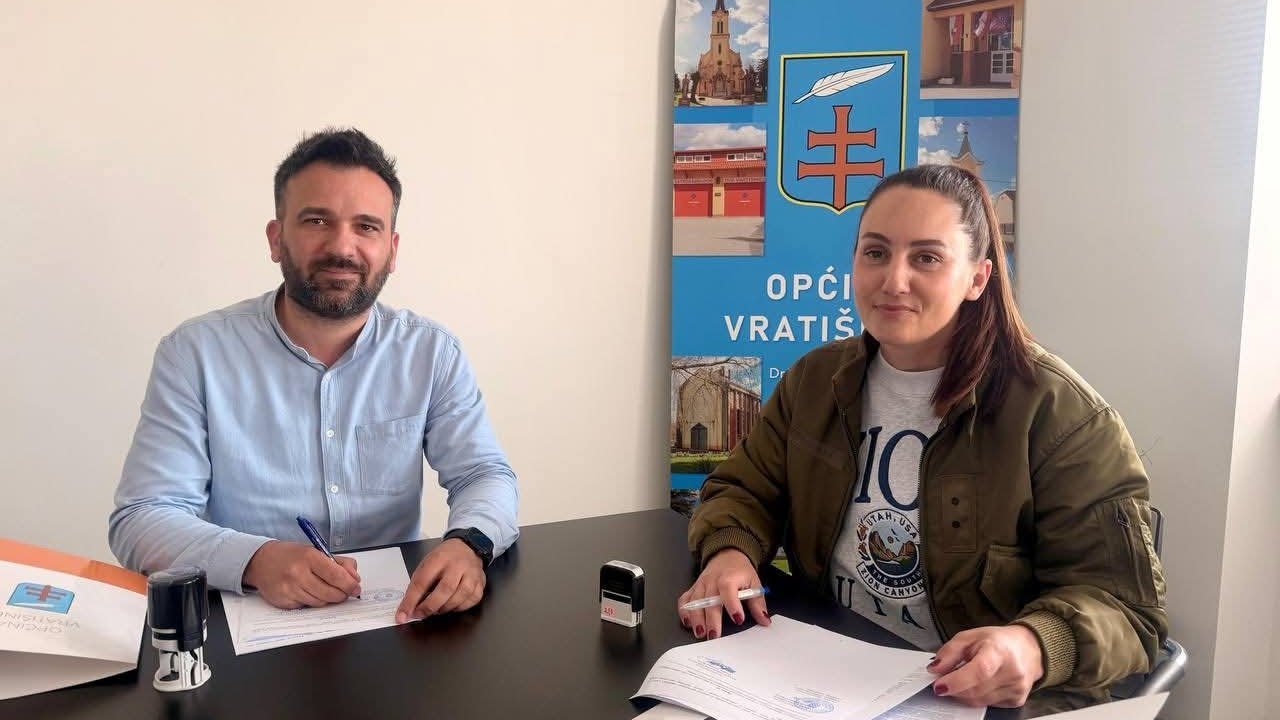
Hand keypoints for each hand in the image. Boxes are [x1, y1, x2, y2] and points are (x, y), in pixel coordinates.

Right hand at [242, 540, 361, 608]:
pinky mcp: (283, 602)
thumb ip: (339, 563)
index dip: (350, 585)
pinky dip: (312, 602)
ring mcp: (289, 589)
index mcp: (309, 557)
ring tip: (323, 589)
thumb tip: (355, 578)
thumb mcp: (316, 551)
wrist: (261, 562)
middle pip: (330, 593)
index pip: (336, 576)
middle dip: (342, 594)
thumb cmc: (291, 556)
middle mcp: (298, 573)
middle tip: (345, 592)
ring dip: (327, 598)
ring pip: (320, 602)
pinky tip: (307, 592)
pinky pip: (306, 607)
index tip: (356, 588)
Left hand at [395, 538, 485, 622]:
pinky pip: (471, 600)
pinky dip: (460, 608)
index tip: (402, 615)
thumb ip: (419, 584)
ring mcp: (472, 574)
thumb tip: (408, 608)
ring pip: (460, 597)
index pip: (422, 581)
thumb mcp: (427, 564)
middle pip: (445, 590)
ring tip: (436, 610)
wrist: (468, 547)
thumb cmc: (443, 558)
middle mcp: (457, 565)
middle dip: (429, 607)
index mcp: (439, 559)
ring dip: (445, 608)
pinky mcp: (481, 583)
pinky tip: (452, 606)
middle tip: (419, 615)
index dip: (411, 600)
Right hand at [676, 548, 770, 639]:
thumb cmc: (740, 571)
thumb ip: (758, 604)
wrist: (727, 555)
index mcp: (729, 577)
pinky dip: (684, 612)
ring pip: (695, 602)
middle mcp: (712, 581)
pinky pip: (684, 600)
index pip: (728, 589)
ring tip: (700, 633)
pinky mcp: (693, 588)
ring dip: (696, 619)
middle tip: (714, 635)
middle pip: (709, 600)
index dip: (732, 604)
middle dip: (711, 619)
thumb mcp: (754, 583)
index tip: (738, 619)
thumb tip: (764, 621)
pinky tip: (688, 623)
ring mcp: (701, 584)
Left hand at [929, 624, 1043, 707]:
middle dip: (954, 688)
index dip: (956, 681)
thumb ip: (949, 652)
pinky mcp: (1017, 701)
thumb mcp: (970, 637)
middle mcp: (1012, 672)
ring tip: (963, 678)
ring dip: (964, 693)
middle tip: (944, 680)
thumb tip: (934, 670)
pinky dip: (977, 697)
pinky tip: (979, 684)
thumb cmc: (998, 641)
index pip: (978, 671)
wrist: (1029, 648)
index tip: (938, 686)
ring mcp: (1016, 689)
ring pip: (979, 701)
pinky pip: (988, 704)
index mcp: (999, 651)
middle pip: (975, 690)